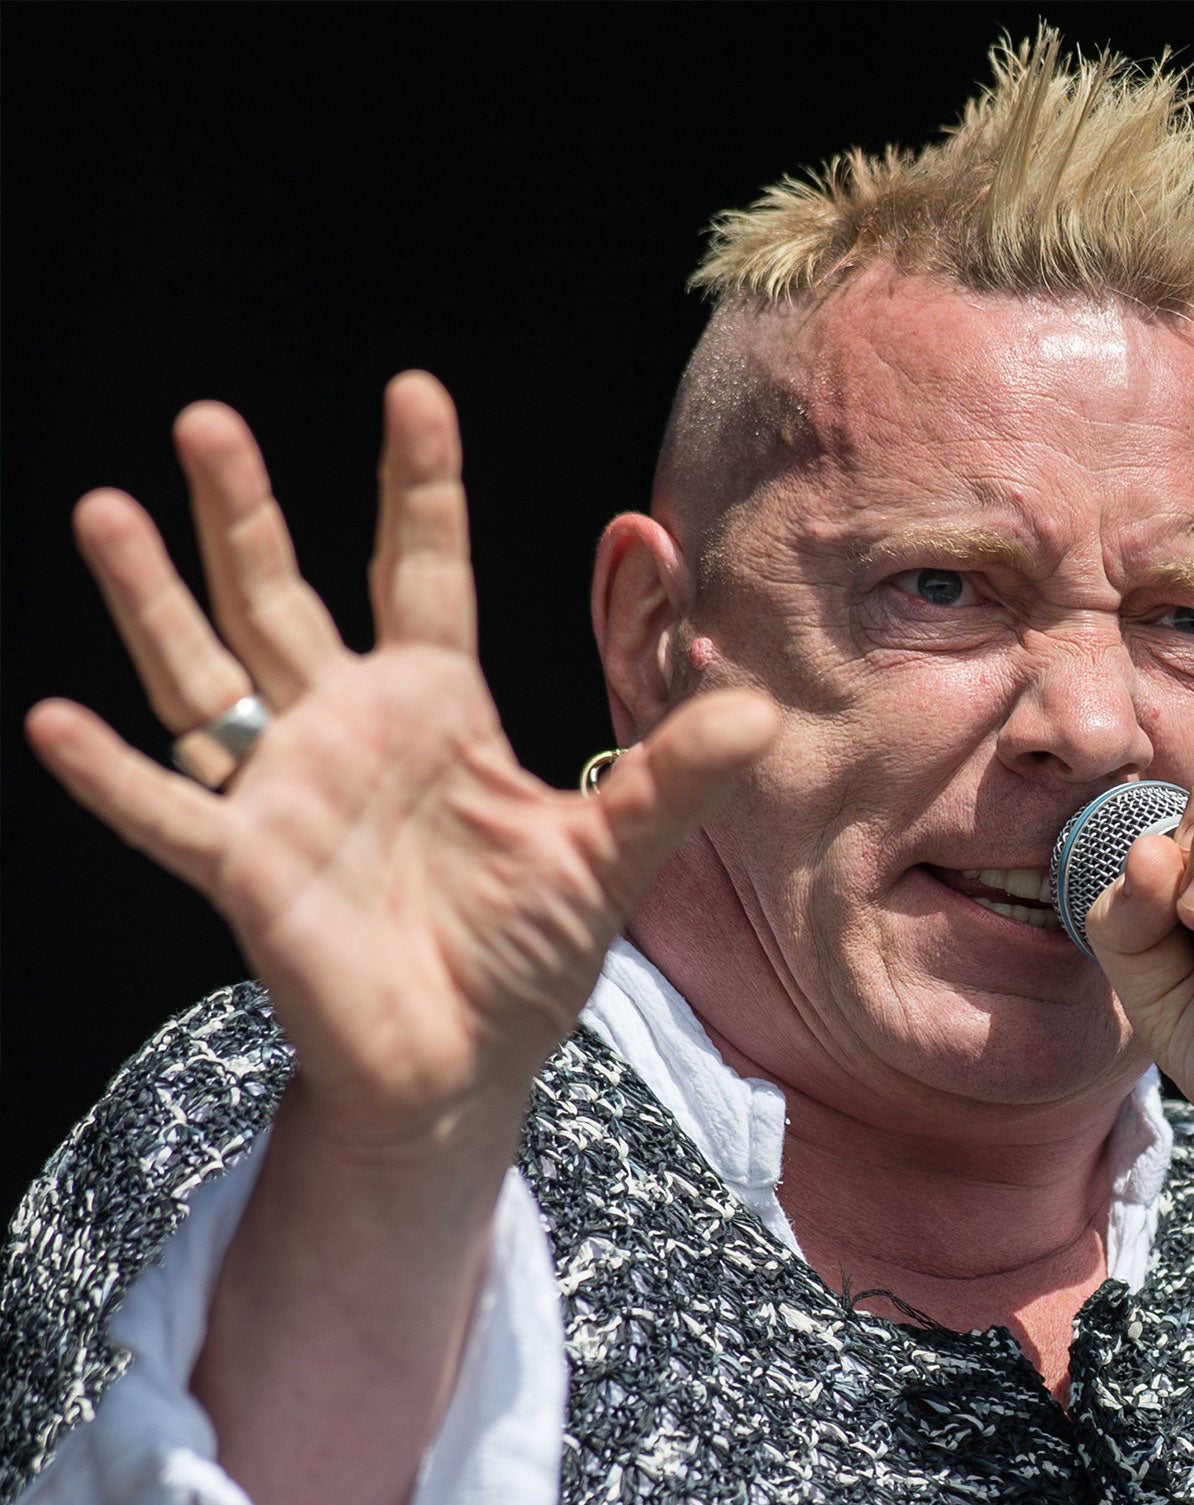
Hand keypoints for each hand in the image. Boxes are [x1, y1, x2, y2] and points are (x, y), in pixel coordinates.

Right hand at [25, 372, 778, 1156]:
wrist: (466, 1064)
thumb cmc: (528, 952)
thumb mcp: (613, 854)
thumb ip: (672, 778)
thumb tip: (762, 708)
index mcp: (438, 706)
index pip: (425, 570)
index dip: (420, 486)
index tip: (413, 391)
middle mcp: (349, 727)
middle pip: (285, 595)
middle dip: (245, 512)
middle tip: (207, 420)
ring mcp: (287, 791)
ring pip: (208, 675)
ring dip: (154, 599)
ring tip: (103, 508)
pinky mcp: (247, 868)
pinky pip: (169, 813)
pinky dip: (116, 775)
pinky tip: (53, 721)